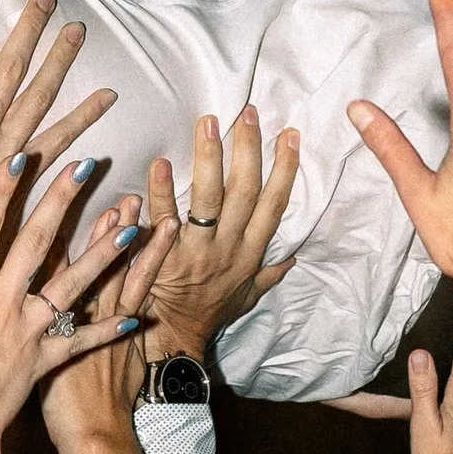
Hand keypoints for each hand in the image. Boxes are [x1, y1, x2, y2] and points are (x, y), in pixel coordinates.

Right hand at [0, 157, 175, 453]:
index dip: (4, 189)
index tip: (22, 156)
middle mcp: (1, 303)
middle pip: (36, 241)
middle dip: (61, 200)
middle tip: (85, 165)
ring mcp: (28, 331)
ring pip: (72, 285)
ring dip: (103, 254)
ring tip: (131, 226)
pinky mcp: (45, 361)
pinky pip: (82, 341)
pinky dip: (108, 330)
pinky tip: (136, 316)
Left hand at [141, 106, 298, 361]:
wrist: (173, 340)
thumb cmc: (209, 315)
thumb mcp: (246, 298)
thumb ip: (268, 275)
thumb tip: (292, 257)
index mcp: (250, 254)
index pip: (274, 204)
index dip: (285, 169)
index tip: (290, 135)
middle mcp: (229, 249)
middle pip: (245, 192)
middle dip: (248, 150)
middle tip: (247, 113)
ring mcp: (197, 252)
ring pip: (209, 199)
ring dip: (210, 158)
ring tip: (208, 123)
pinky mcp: (165, 257)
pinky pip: (162, 218)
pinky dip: (160, 191)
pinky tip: (160, 162)